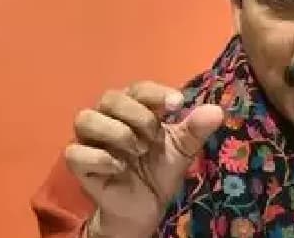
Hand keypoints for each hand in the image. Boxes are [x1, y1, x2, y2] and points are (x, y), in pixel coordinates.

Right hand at [65, 81, 222, 237]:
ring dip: (116, 133)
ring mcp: (90, 139)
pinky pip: (76, 152)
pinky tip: (120, 168)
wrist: (145, 206)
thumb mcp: (183, 149)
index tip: (176, 104)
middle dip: (136, 115)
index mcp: (134, 107)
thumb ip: (196, 129)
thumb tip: (217, 111)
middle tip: (152, 137)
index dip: (156, 93)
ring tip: (137, 150)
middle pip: (110, 97)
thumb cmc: (160, 168)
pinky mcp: (78, 163)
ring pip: (85, 118)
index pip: (139, 88)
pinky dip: (101, 157)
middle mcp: (108, 117)